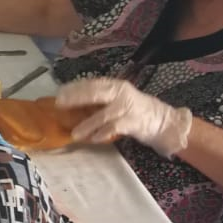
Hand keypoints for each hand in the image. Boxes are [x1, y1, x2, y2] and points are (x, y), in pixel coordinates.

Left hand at [55, 77, 191, 157]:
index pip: (92, 83)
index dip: (75, 87)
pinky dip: (103, 133)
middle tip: (60, 104)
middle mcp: (120, 92)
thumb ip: (101, 101)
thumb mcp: (117, 101)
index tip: (59, 92)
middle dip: (76, 97)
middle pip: (95, 92)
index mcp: (115, 85)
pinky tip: (93, 139)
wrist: (163, 121)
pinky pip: (114, 127)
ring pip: (103, 114)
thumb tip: (74, 105)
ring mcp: (127, 107)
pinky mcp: (134, 122)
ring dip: (87, 124)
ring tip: (75, 133)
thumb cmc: (136, 111)